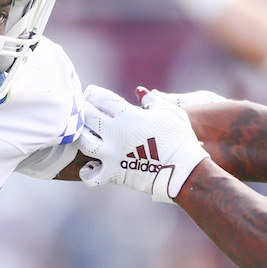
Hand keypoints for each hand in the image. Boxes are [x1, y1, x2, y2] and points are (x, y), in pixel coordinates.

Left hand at [78, 85, 209, 201]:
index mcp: (128, 114)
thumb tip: (139, 91)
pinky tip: (91, 166)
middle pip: (87, 116)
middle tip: (85, 113)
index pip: (101, 98)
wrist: (184, 169)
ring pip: (84, 142)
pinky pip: (91, 175)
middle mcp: (116, 133)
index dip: (93, 94)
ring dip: (82, 138)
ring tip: (86, 136)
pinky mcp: (114, 173)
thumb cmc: (179, 138)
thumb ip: (152, 100)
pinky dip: (88, 172)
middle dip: (84, 112)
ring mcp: (113, 154)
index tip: (91, 94)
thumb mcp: (170, 113)